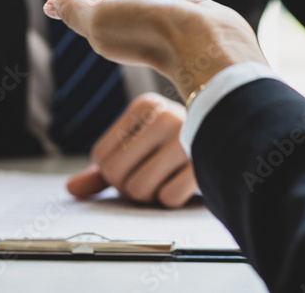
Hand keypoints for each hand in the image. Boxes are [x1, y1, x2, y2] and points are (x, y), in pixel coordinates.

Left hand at [43, 0, 266, 97]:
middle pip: (100, 0)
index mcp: (105, 31)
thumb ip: (74, 11)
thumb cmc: (150, 35)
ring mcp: (154, 17)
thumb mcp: (98, 21)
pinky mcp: (178, 9)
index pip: (81, 6)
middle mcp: (128, 25)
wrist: (202, 42)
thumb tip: (53, 3)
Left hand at [66, 93, 198, 207]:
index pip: (101, 157)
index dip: (114, 173)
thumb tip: (71, 190)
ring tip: (170, 178)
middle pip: (116, 175)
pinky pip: (168, 198)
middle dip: (131, 187)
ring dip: (151, 196)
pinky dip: (174, 200)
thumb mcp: (140, 151)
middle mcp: (166, 115)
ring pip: (139, 189)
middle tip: (155, 175)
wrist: (234, 145)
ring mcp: (189, 138)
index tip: (139, 164)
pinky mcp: (205, 162)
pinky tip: (187, 182)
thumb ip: (103, 169)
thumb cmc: (178, 152)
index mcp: (146, 106)